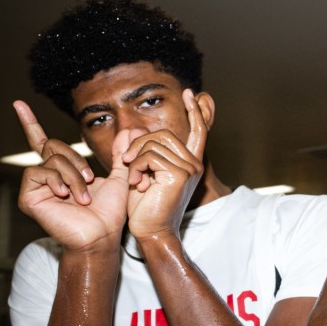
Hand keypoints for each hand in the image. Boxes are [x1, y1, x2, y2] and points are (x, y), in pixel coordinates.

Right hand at [13, 101, 130, 250]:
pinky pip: (39, 173)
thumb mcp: (120, 178)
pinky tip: (67, 196)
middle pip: (53, 145)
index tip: (18, 103)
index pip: (43, 141)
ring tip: (83, 196)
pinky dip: (58, 181)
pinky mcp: (28, 197)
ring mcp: (36, 187)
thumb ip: (121, 154)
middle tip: (91, 181)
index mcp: (62, 170)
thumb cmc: (110, 212)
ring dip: (73, 176)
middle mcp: (46, 176)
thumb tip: (128, 128)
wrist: (102, 235)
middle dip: (76, 160)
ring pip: (51, 160)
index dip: (30, 122)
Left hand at [123, 90, 206, 239]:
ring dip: (135, 157)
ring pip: (154, 143)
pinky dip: (136, 166)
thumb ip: (143, 151)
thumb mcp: (144, 172)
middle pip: (165, 134)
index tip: (189, 94)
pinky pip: (150, 155)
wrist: (151, 231)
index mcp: (189, 163)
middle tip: (127, 161)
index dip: (196, 112)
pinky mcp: (179, 174)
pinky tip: (135, 182)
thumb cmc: (146, 206)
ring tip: (132, 177)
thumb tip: (135, 129)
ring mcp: (189, 168)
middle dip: (140, 143)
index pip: (198, 131)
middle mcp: (194, 164)